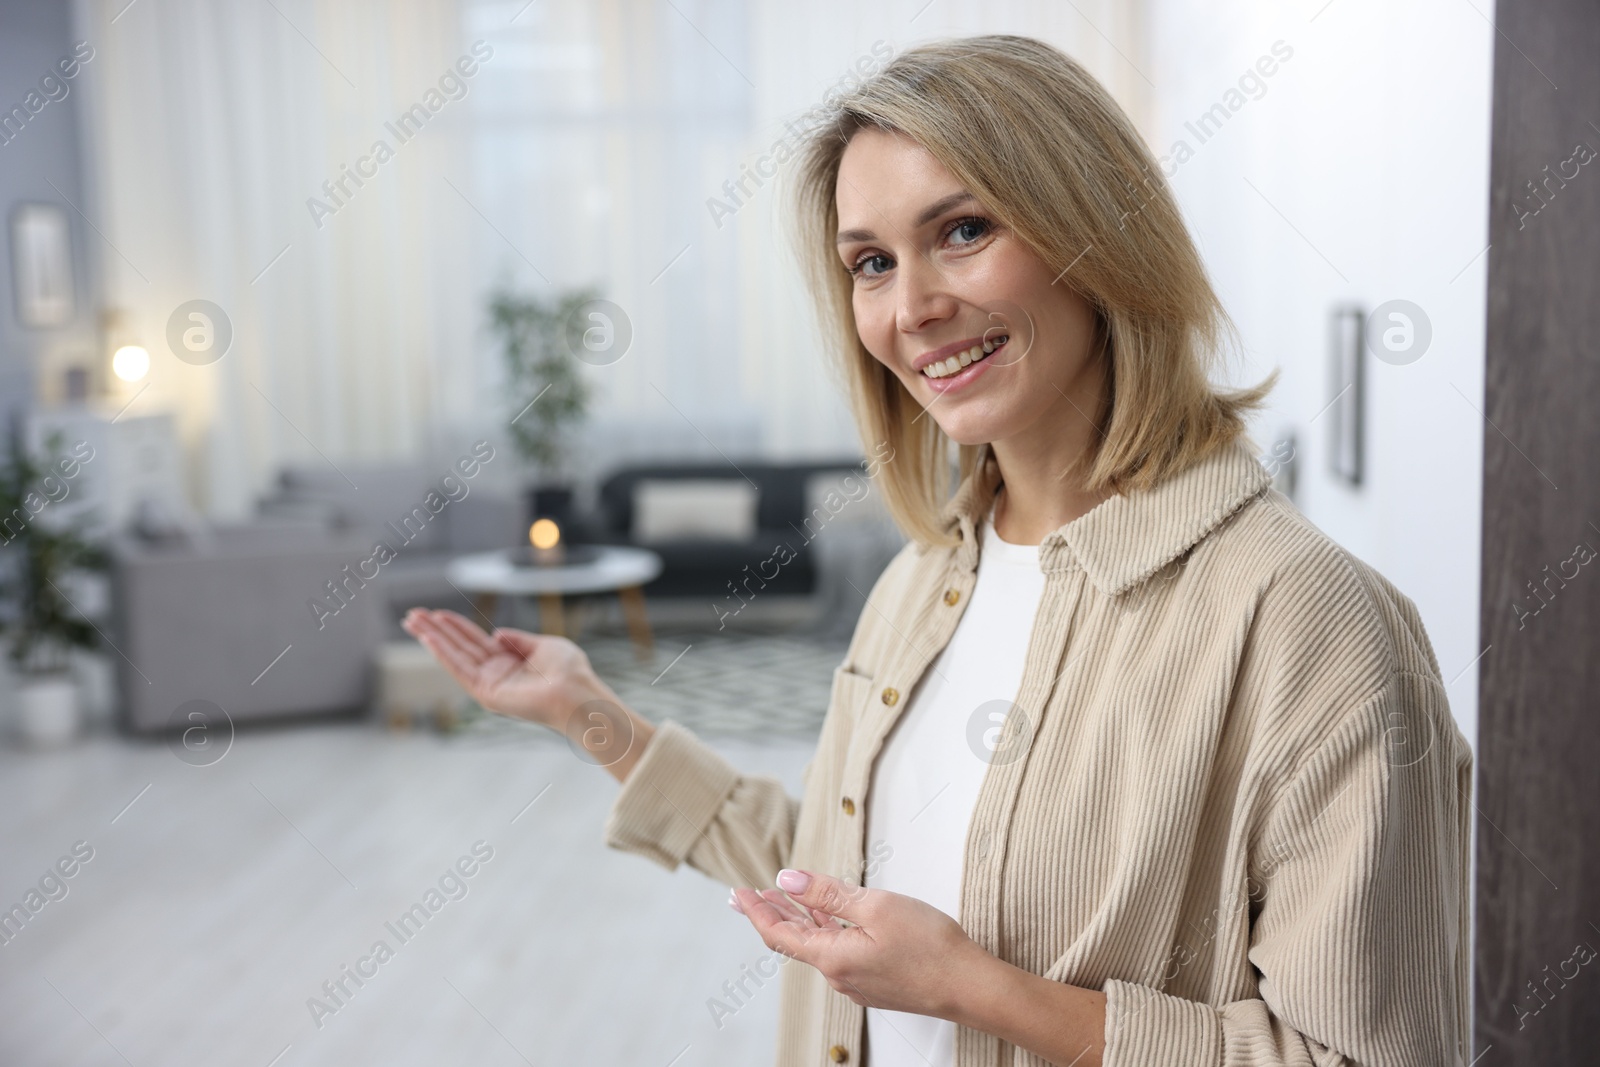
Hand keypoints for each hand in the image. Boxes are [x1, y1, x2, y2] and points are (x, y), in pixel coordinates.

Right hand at [400, 608, 607, 731]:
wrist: (576, 692)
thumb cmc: (569, 672)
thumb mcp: (544, 645)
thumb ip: (518, 639)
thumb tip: (495, 633)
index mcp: (509, 661)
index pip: (475, 640)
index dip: (455, 626)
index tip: (436, 612)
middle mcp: (495, 673)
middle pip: (458, 646)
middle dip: (435, 630)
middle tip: (412, 614)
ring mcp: (488, 683)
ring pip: (453, 656)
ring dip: (432, 638)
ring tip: (411, 621)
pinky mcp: (486, 693)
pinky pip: (459, 668)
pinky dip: (442, 653)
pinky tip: (428, 638)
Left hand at [729, 869, 993, 1019]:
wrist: (969, 986)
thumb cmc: (930, 946)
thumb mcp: (876, 906)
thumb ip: (828, 894)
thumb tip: (787, 880)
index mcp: (833, 958)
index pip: (779, 934)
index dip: (756, 911)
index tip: (737, 892)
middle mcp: (839, 975)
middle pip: (794, 941)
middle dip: (771, 914)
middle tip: (749, 895)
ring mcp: (858, 981)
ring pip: (817, 946)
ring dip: (799, 920)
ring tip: (783, 898)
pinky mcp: (876, 981)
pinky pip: (838, 952)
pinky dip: (824, 931)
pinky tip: (827, 919)